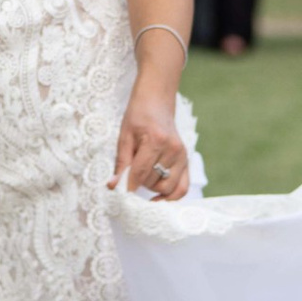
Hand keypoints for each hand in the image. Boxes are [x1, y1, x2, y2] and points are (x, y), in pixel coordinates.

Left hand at [110, 83, 189, 201]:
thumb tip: (114, 186)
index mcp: (156, 140)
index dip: (128, 186)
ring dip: (152, 188)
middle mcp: (172, 149)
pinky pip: (182, 188)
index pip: (140, 173)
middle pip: (152, 182)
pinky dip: (171, 196)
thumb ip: (121, 163)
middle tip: (130, 175)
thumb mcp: (124, 136)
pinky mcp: (186, 160)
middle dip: (139, 183)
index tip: (119, 193)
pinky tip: (158, 198)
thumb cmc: (138, 116)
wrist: (156, 102)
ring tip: (143, 177)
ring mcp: (182, 156)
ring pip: (166, 188)